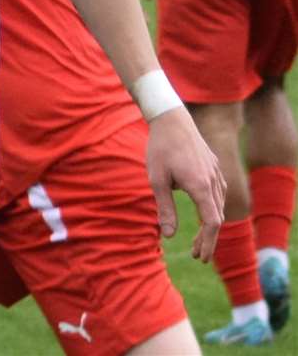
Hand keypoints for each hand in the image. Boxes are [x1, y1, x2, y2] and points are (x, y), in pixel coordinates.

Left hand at [144, 106, 224, 260]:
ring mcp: (216, 174)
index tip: (200, 257)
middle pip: (217, 218)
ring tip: (196, 240)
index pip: (211, 223)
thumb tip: (168, 236)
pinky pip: (218, 194)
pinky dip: (212, 209)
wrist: (172, 120)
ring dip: (209, 225)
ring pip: (218, 206)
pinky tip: (202, 213)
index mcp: (201, 187)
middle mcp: (214, 182)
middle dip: (207, 239)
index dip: (207, 242)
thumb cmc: (160, 149)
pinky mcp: (214, 168)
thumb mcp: (157, 180)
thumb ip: (164, 208)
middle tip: (197, 255)